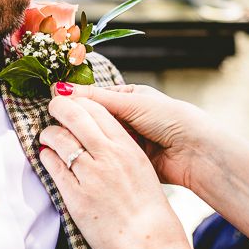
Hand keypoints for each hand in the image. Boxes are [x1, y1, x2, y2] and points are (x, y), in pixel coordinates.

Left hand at [39, 95, 193, 248]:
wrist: (149, 246)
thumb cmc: (149, 213)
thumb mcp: (142, 171)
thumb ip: (122, 152)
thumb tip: (102, 140)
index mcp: (128, 148)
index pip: (98, 111)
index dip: (80, 102)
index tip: (72, 102)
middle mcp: (109, 156)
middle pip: (76, 117)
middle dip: (60, 107)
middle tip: (53, 106)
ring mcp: (91, 175)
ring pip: (60, 139)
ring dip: (49, 133)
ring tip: (46, 134)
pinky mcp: (75, 196)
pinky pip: (54, 167)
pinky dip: (46, 157)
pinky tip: (45, 155)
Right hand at [50, 82, 228, 188]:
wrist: (196, 152)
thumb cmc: (169, 118)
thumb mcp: (131, 104)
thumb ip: (96, 99)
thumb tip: (61, 89)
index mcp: (127, 97)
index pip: (93, 99)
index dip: (74, 104)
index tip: (53, 107)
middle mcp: (126, 117)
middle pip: (92, 120)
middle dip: (75, 125)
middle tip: (52, 128)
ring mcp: (127, 140)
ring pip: (96, 139)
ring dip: (83, 142)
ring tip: (61, 144)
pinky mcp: (129, 160)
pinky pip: (106, 157)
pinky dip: (94, 158)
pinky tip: (79, 159)